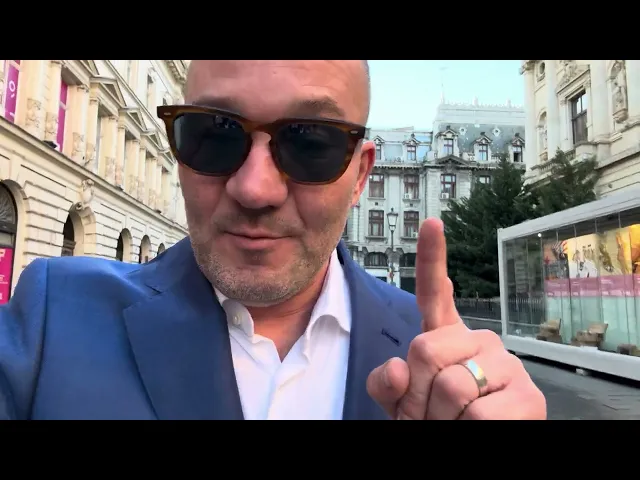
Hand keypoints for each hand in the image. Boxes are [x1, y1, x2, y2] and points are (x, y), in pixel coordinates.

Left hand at [367, 218, 545, 419]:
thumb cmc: (436, 420)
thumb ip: (387, 384)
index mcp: (447, 337)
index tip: (431, 223)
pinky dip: (466, 432)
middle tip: (429, 416)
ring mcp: (507, 366)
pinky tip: (477, 430)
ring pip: (451, 387)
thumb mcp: (401, 404)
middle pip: (425, 349)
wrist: (475, 446)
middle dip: (416, 396)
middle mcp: (479, 341)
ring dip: (439, 420)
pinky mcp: (530, 397)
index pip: (433, 295)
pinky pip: (479, 415)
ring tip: (451, 424)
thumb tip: (399, 368)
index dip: (431, 258)